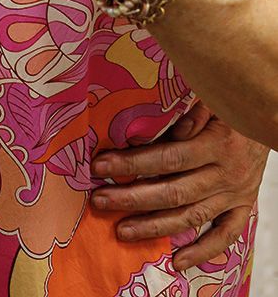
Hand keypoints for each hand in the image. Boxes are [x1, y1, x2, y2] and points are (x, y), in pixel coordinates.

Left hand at [90, 104, 267, 270]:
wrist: (270, 119)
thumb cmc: (230, 107)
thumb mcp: (211, 101)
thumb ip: (188, 118)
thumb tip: (156, 135)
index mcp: (217, 144)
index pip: (168, 158)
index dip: (133, 163)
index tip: (101, 165)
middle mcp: (227, 174)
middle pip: (174, 192)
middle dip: (133, 198)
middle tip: (101, 200)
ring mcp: (236, 194)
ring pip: (192, 216)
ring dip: (155, 226)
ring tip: (123, 231)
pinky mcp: (243, 207)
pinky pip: (225, 236)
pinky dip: (202, 251)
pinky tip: (177, 261)